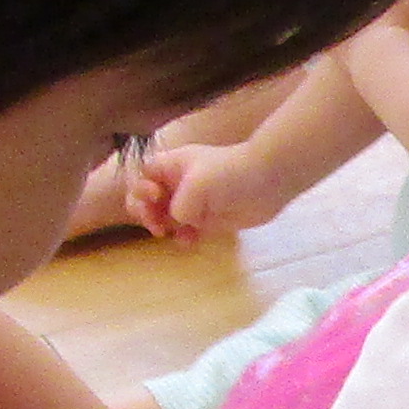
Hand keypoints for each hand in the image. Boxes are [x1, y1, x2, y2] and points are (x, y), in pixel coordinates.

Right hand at [125, 137, 280, 241]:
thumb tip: (179, 221)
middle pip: (148, 200)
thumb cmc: (229, 173)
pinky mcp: (208, 219)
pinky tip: (190, 241)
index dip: (140, 189)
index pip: (143, 176)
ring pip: (166, 217)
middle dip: (145, 213)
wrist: (268, 180)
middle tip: (158, 226)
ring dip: (163, 227)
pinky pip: (187, 231)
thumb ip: (178, 206)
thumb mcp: (196, 184)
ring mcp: (194, 202)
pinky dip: (184, 238)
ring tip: (169, 233)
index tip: (155, 197)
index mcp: (172, 166)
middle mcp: (179, 184)